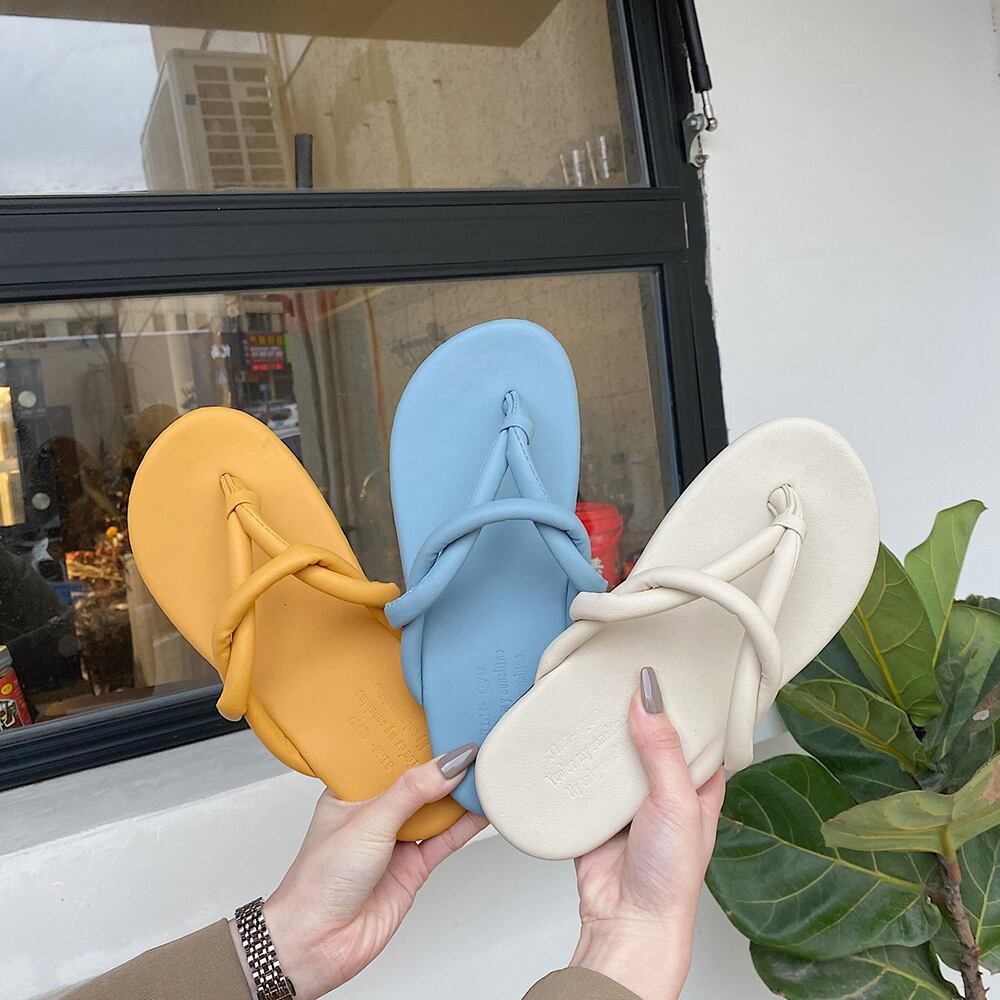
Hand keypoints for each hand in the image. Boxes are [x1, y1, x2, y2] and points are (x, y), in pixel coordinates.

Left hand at [241, 745, 485, 999]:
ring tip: (487, 770)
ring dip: (460, 795)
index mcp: (352, 792)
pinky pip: (446, 840)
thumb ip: (412, 791)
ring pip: (436, 810)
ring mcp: (395, 841)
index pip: (391, 757)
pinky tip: (484, 809)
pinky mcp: (413, 867)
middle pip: (419, 783)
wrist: (316, 945)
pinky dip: (466, 826)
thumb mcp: (368, 821)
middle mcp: (374, 814)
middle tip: (475, 744)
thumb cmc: (318, 881)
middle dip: (445, 767)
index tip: (447, 724)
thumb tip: (449, 764)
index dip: (418, 741)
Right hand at [570, 668, 725, 999]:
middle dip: (633, 708)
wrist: (626, 923)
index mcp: (697, 782)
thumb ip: (662, 748)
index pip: (695, 727)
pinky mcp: (595, 811)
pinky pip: (582, 778)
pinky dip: (574, 761)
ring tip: (590, 696)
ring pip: (612, 753)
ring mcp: (627, 799)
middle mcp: (663, 787)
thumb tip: (649, 696)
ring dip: (600, 733)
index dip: (683, 697)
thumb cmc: (671, 881)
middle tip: (618, 671)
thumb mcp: (677, 801)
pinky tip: (566, 739)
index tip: (668, 663)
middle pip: (647, 734)